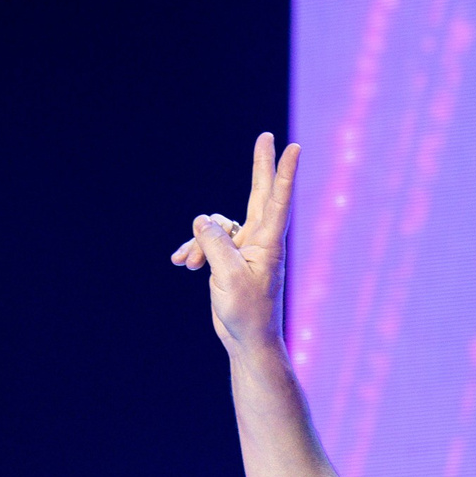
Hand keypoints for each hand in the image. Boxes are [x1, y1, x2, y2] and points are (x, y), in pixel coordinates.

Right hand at [171, 133, 300, 354]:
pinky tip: (181, 263)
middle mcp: (259, 240)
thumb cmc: (246, 312)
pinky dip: (193, 250)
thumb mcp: (227, 276)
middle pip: (258, 194)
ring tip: (188, 263)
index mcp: (268, 242)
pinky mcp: (229, 259)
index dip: (284, 172)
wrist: (247, 339)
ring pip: (216, 227)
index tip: (294, 148)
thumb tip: (201, 220)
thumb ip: (214, 243)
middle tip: (266, 136)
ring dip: (198, 241)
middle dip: (260, 166)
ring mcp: (244, 248)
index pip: (277, 199)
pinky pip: (207, 242)